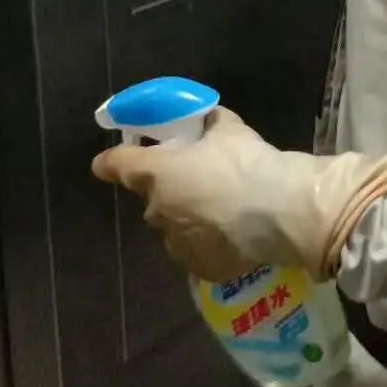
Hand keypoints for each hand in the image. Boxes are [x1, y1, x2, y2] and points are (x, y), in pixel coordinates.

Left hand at [92, 108, 386, 281]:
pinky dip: (208, 244)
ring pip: (174, 227)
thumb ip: (208, 124)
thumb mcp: (229, 129)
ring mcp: (176, 243)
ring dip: (188, 218)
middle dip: (170, 189)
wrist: (279, 211)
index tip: (107, 163)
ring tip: (223, 213)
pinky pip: (196, 251)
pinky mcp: (198, 267)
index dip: (110, 162)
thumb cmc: (248, 162)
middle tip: (200, 181)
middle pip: (152, 198)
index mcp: (156, 172)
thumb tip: (206, 119)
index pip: (116, 165)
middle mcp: (157, 209)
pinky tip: (233, 236)